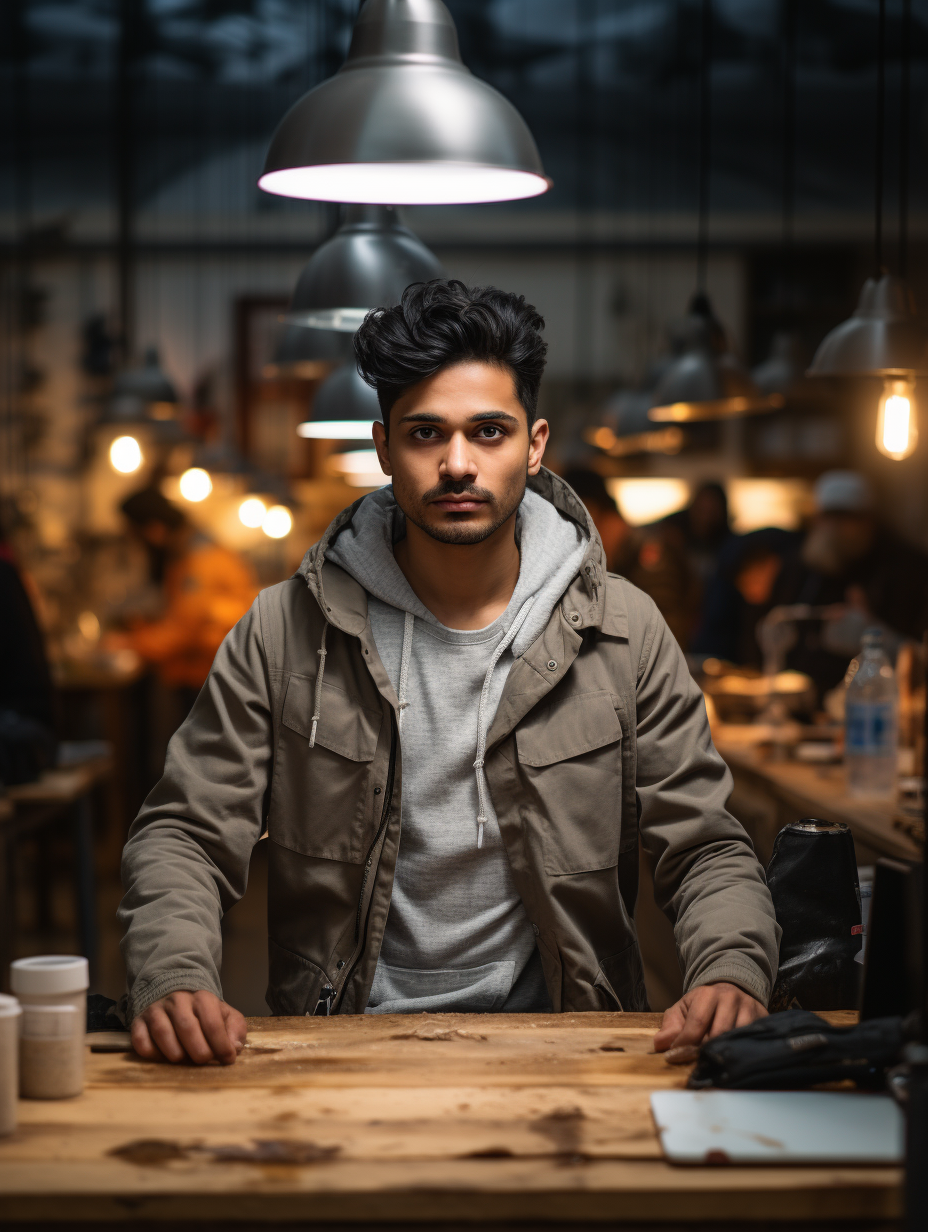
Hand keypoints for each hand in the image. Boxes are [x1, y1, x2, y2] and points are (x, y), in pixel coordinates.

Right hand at [131, 990, 246, 1064]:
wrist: (174, 993)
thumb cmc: (203, 1012)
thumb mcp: (224, 1014)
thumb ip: (235, 1028)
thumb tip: (235, 1047)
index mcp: (202, 998)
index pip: (212, 1022)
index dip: (221, 1045)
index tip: (227, 1059)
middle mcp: (178, 1001)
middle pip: (187, 1027)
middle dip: (199, 1050)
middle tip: (204, 1061)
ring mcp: (156, 1010)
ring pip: (162, 1032)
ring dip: (175, 1052)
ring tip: (184, 1061)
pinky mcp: (139, 1022)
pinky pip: (140, 1040)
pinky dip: (151, 1053)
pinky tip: (162, 1058)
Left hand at [652, 982, 766, 1059]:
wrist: (732, 988)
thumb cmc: (703, 1004)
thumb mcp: (683, 1009)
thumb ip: (671, 1026)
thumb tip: (660, 1044)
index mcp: (708, 994)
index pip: (697, 1023)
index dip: (686, 1043)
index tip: (677, 1057)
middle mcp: (730, 998)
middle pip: (718, 1033)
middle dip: (704, 1051)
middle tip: (695, 1063)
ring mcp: (749, 1008)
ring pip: (736, 1038)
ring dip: (722, 1054)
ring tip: (711, 1064)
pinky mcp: (762, 1018)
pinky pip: (751, 1041)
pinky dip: (740, 1053)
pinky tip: (730, 1060)